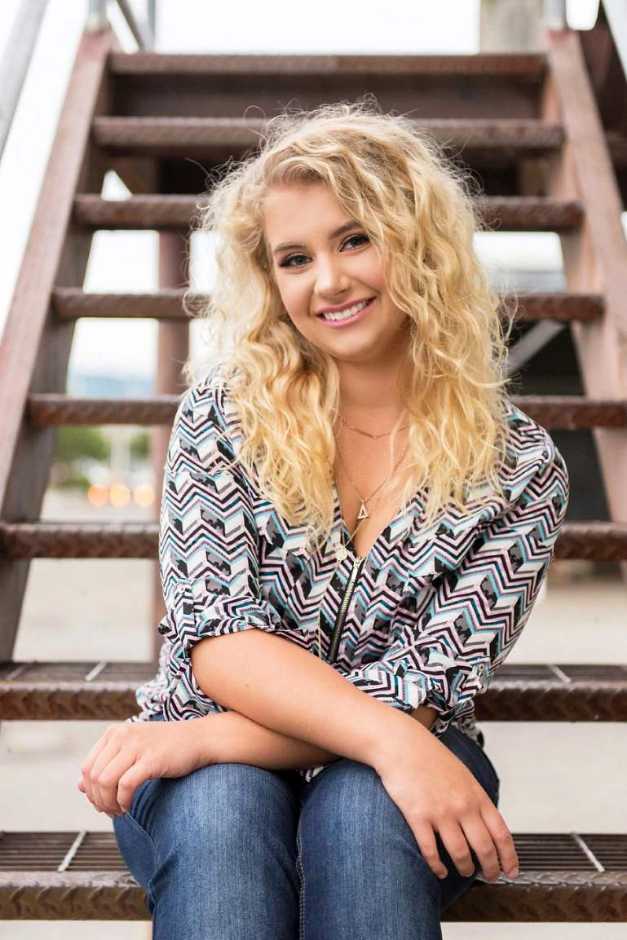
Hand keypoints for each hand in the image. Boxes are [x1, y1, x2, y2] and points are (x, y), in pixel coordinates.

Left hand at [78, 719, 209, 817]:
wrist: (199, 738)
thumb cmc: (166, 747)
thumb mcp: (132, 751)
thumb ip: (106, 765)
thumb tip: (79, 786)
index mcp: (114, 733)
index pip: (87, 768)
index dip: (90, 791)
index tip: (102, 803)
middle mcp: (122, 736)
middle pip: (94, 777)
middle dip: (98, 801)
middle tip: (111, 811)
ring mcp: (137, 746)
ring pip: (105, 782)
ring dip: (109, 803)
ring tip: (120, 810)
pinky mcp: (152, 759)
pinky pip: (125, 786)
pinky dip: (123, 801)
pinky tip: (129, 807)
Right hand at [374, 726, 518, 882]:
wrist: (401, 744)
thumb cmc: (429, 756)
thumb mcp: (463, 774)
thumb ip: (475, 798)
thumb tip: (485, 822)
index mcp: (476, 795)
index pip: (501, 834)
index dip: (509, 857)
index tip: (511, 870)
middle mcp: (462, 806)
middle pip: (484, 848)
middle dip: (490, 868)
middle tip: (490, 876)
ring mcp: (441, 813)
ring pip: (460, 854)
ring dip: (465, 868)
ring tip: (464, 871)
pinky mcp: (418, 817)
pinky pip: (431, 851)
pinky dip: (437, 866)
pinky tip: (439, 870)